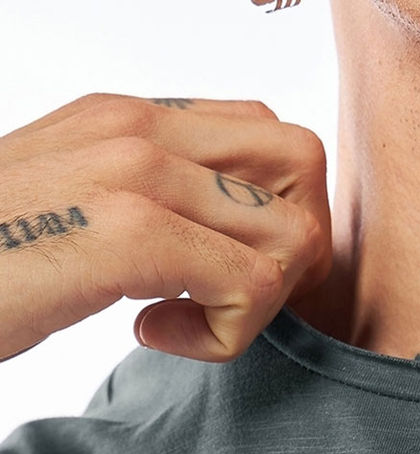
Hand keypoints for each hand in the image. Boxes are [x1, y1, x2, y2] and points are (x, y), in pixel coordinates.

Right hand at [0, 92, 331, 361]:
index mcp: (132, 117)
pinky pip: (252, 286)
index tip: (227, 268)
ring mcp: (135, 173)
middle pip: (305, 168)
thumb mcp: (77, 205)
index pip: (274, 137)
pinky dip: (226, 334)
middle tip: (229, 295)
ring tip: (185, 317)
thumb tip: (230, 231)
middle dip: (292, 247)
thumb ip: (156, 199)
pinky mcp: (127, 234)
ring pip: (293, 232)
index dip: (281, 212)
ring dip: (260, 296)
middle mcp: (141, 128)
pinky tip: (154, 334)